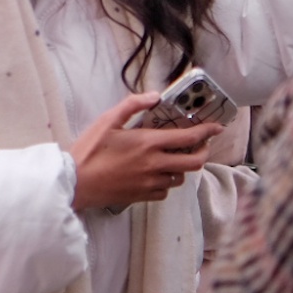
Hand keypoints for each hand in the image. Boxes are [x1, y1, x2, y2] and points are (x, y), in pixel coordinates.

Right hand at [69, 91, 220, 211]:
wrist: (74, 183)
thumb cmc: (88, 150)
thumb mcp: (107, 120)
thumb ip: (132, 105)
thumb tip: (155, 96)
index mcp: (148, 143)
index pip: (188, 138)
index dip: (207, 132)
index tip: (217, 127)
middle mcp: (155, 165)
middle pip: (194, 163)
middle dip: (203, 152)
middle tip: (201, 144)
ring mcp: (150, 183)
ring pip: (180, 178)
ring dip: (183, 168)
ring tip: (175, 158)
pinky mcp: (142, 197)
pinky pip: (165, 191)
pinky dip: (167, 182)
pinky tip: (157, 175)